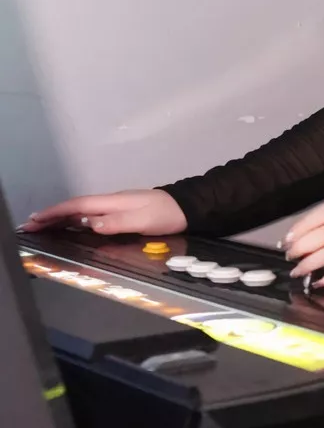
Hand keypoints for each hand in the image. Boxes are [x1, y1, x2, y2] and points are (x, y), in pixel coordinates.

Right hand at [19, 188, 186, 235]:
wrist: (187, 207)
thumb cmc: (166, 215)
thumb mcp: (143, 220)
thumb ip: (117, 222)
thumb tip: (90, 224)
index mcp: (112, 202)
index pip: (77, 207)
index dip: (55, 213)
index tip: (36, 220)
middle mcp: (110, 202)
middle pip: (75, 208)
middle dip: (52, 215)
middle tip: (31, 226)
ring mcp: (116, 206)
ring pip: (82, 211)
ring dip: (62, 218)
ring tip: (44, 226)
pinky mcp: (122, 212)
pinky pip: (92, 215)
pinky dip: (76, 220)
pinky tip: (72, 226)